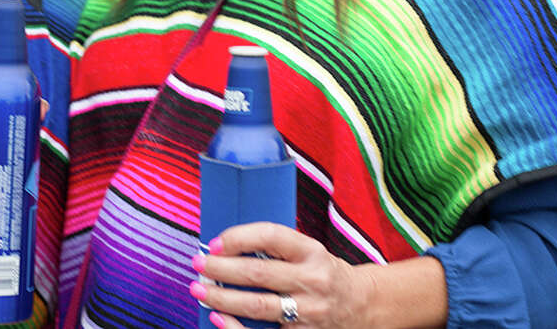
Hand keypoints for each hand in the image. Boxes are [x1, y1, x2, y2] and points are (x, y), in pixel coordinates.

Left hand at [191, 222, 373, 328]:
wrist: (359, 304)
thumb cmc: (321, 271)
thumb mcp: (307, 250)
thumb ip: (275, 247)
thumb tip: (223, 247)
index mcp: (311, 251)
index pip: (270, 236)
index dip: (238, 237)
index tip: (214, 243)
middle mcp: (312, 280)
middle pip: (258, 273)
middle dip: (221, 269)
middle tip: (197, 264)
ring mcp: (309, 311)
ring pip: (258, 306)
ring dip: (222, 298)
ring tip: (199, 289)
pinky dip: (236, 328)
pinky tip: (218, 319)